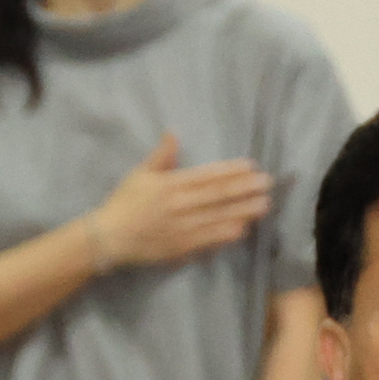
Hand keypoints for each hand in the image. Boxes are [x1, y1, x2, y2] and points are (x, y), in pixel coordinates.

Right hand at [83, 133, 273, 274]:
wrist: (110, 238)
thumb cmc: (124, 203)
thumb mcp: (140, 174)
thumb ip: (161, 155)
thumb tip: (173, 132)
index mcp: (171, 184)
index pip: (207, 176)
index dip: (231, 171)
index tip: (251, 166)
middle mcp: (180, 204)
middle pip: (218, 195)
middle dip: (245, 189)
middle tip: (268, 184)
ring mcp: (182, 227)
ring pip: (218, 217)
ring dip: (243, 211)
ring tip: (264, 205)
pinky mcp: (182, 247)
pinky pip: (209, 239)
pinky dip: (227, 234)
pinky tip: (244, 229)